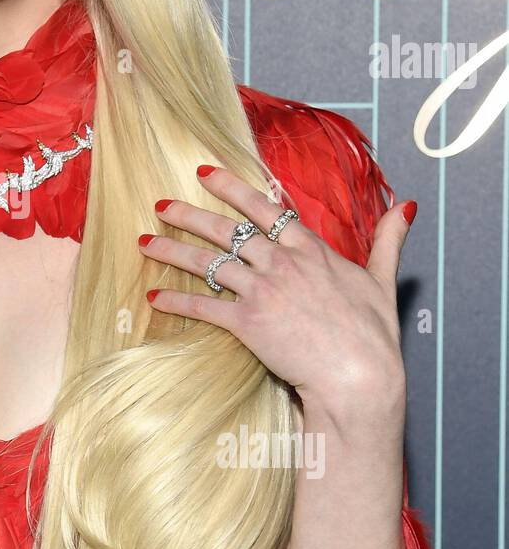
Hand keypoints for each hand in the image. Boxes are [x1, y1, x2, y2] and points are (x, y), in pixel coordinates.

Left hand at [138, 165, 415, 408]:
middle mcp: (282, 262)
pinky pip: (203, 307)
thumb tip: (404, 207)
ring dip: (171, 251)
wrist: (359, 376)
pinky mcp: (248, 323)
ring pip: (207, 262)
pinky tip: (154, 298)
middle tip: (160, 202)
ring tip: (144, 242)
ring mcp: (263, 291)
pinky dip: (176, 302)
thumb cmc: (373, 334)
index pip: (263, 207)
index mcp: (310, 248)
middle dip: (188, 214)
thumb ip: (387, 240)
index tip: (204, 172)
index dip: (231, 187)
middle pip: (225, 229)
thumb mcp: (383, 280)